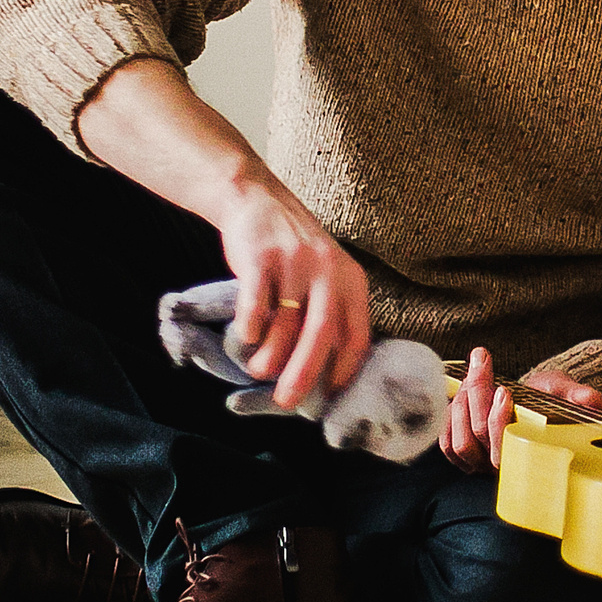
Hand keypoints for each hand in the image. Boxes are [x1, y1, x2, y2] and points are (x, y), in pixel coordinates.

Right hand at [72, 58, 370, 413]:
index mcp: (350, 280)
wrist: (255, 199)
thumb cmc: (291, 252)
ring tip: (259, 371)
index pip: (357, 334)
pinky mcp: (262, 258)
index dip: (345, 368)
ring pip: (285, 323)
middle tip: (287, 401)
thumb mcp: (326, 274)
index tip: (331, 395)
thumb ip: (331, 312)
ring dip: (271, 355)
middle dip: (305, 373)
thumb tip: (329, 371)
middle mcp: (328, 271)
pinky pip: (256, 303)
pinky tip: (245, 339)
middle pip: (322, 333)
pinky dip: (250, 327)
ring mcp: (294, 263)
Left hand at [441, 346, 601, 472]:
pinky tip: (458, 394)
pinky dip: (447, 418)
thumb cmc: (550, 398)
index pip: (506, 447)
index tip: (505, 388)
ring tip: (471, 377)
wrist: (536, 403)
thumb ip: (579, 396)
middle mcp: (504, 466)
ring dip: (461, 404)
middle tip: (482, 364)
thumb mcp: (566, 391)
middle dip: (477, 395)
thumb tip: (592, 401)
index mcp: (530, 452)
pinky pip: (446, 446)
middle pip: (479, 437)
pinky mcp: (465, 459)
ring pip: (460, 442)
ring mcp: (483, 465)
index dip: (499, 419)